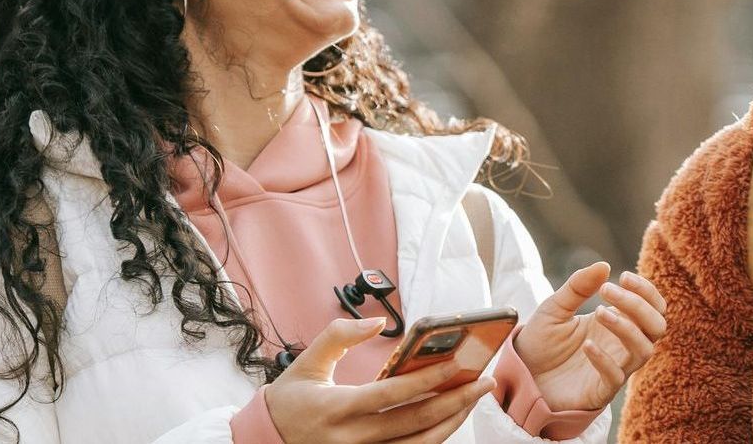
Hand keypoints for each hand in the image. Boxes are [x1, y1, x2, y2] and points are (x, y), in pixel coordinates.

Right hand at [265, 317, 496, 443]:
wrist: (267, 441)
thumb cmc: (291, 398)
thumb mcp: (307, 361)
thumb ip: (340, 335)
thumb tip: (378, 321)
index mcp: (336, 409)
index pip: (391, 394)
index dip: (428, 380)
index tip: (458, 363)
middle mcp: (352, 440)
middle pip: (415, 423)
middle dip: (456, 401)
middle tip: (485, 380)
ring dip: (453, 422)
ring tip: (475, 397)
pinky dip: (434, 437)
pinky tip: (451, 417)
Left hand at [514, 262, 666, 411]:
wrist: (520, 375)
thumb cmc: (541, 341)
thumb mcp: (555, 307)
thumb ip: (578, 286)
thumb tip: (604, 265)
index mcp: (617, 321)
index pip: (652, 306)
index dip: (645, 290)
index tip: (622, 276)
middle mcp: (621, 344)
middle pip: (657, 326)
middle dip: (639, 305)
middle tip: (607, 290)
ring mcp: (614, 368)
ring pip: (644, 350)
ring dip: (627, 328)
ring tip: (598, 312)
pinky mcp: (600, 391)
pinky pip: (616, 377)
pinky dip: (605, 359)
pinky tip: (586, 346)